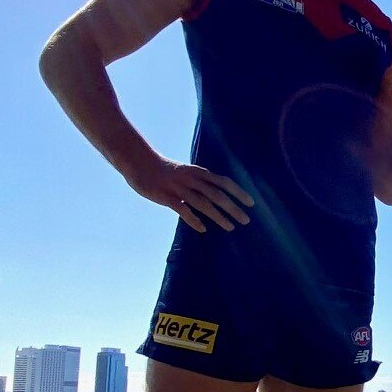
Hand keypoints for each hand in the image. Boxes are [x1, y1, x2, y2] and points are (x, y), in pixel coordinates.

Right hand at [125, 156, 252, 231]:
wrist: (139, 163)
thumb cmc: (166, 170)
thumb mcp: (187, 172)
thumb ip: (202, 182)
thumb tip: (218, 195)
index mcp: (198, 172)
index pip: (223, 182)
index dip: (238, 192)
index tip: (251, 203)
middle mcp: (191, 179)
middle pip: (217, 195)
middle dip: (233, 208)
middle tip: (246, 220)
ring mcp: (179, 188)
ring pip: (203, 203)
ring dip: (218, 216)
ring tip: (230, 227)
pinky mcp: (166, 196)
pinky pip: (182, 210)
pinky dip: (193, 219)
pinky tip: (203, 229)